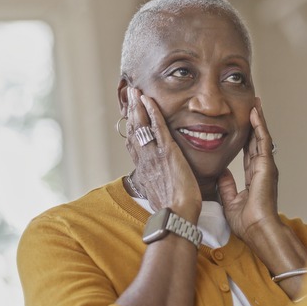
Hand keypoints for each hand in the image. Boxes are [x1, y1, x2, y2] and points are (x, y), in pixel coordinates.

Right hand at [126, 87, 200, 220]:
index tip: (129, 115)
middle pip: (133, 131)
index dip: (131, 127)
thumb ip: (160, 184)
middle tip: (129, 94)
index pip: (134, 144)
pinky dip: (152, 112)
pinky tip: (149, 100)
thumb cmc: (175, 210)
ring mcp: (154, 155)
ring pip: (141, 126)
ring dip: (138, 106)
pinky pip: (157, 128)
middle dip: (131, 111)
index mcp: (145, 170)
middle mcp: (145, 160)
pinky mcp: (166, 153)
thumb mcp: (162, 194)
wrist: (177, 215)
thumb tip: (163, 183)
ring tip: (135, 91)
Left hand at [217, 98, 280, 244]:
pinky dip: (259, 126)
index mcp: (255, 177)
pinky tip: (256, 113)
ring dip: (258, 120)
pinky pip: (263, 141)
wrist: (258, 229)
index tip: (243, 125)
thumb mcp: (230, 201)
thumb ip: (227, 186)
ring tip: (255, 104)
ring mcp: (267, 166)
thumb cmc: (247, 222)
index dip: (246, 138)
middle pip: (257, 141)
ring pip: (261, 137)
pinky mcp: (267, 165)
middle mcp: (263, 169)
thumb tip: (221, 173)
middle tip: (252, 106)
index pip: (249, 153)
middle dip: (254, 124)